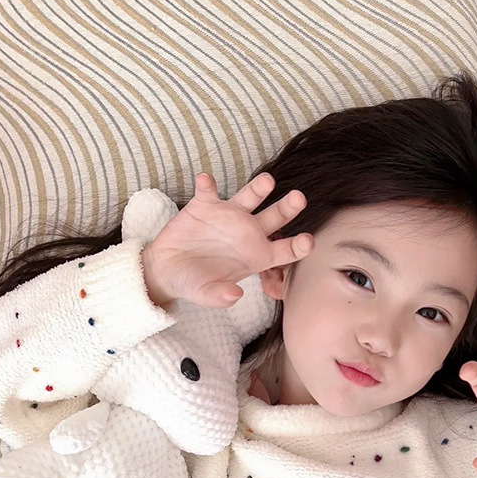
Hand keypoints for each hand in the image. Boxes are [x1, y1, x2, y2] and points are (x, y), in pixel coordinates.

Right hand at [141, 171, 313, 307]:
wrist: (168, 269)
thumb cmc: (193, 283)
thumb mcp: (205, 294)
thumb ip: (220, 296)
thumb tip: (235, 295)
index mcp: (257, 256)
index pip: (285, 250)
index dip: (298, 246)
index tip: (308, 241)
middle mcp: (248, 233)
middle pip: (276, 217)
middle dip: (289, 207)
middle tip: (299, 198)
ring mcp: (229, 216)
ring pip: (251, 197)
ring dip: (259, 187)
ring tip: (267, 181)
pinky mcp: (205, 205)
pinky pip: (209, 191)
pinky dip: (207, 184)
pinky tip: (205, 181)